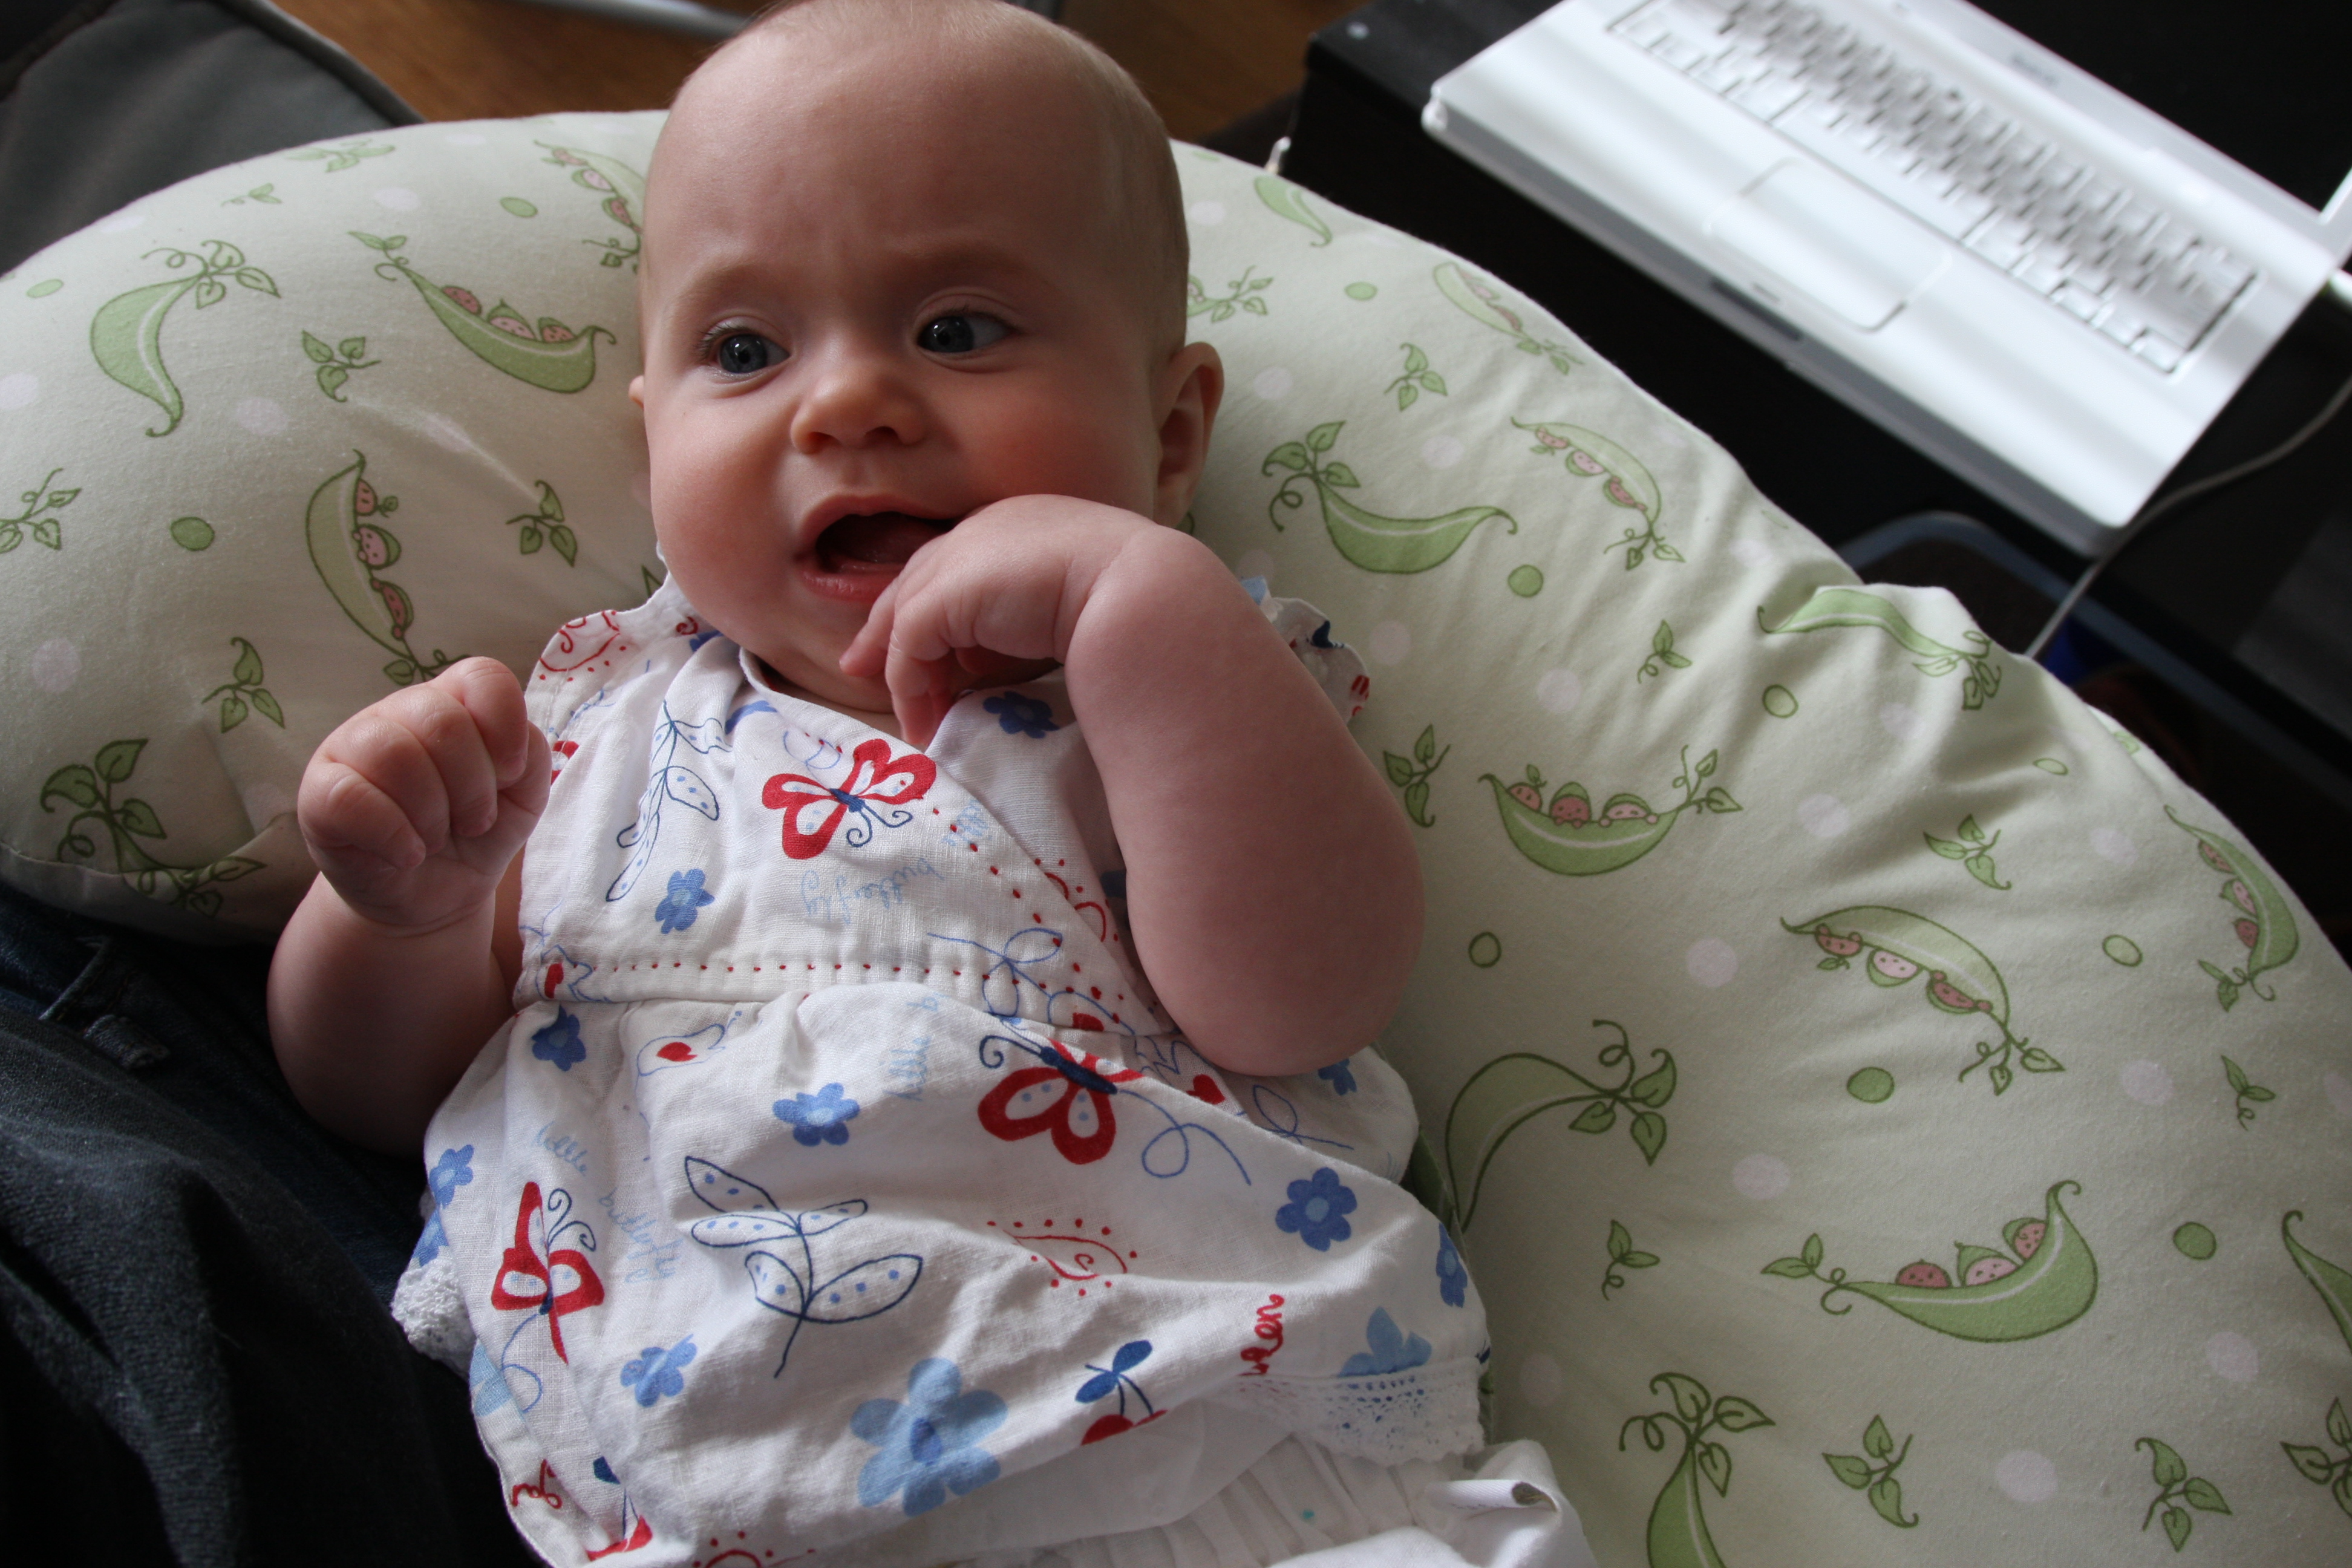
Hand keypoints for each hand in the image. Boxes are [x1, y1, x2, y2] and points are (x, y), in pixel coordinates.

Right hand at [296, 657, 548, 932]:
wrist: (434, 894)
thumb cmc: (476, 831)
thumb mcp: (523, 795)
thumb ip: (530, 755)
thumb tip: (506, 750)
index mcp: (452, 701)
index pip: (483, 678)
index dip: (506, 728)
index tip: (509, 775)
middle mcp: (400, 713)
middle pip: (444, 722)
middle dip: (473, 787)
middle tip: (473, 823)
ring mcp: (352, 746)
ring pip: (395, 755)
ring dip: (433, 814)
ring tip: (437, 839)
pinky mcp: (318, 793)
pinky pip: (350, 799)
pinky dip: (394, 836)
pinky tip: (407, 855)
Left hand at [839, 495, 1157, 744]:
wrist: (1143, 595)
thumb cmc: (1133, 603)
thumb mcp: (1073, 606)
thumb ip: (1030, 618)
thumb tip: (991, 658)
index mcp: (1027, 521)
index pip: (962, 561)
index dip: (933, 600)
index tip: (919, 646)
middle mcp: (989, 525)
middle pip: (921, 579)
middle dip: (887, 627)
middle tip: (862, 668)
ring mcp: (964, 553)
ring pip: (909, 613)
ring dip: (904, 671)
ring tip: (913, 719)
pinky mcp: (944, 592)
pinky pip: (909, 645)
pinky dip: (909, 686)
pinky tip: (924, 721)